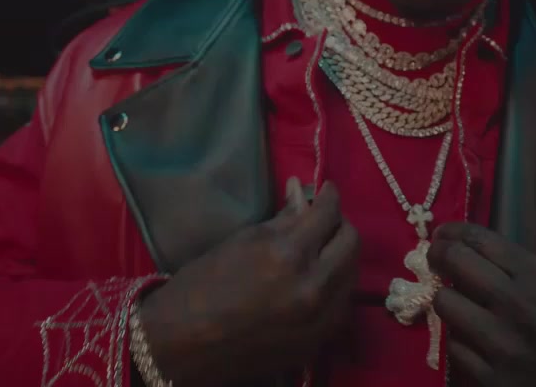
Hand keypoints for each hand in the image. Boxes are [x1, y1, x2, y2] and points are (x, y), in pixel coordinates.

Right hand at [138, 178, 359, 386]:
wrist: (183, 344)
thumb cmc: (202, 285)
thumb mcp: (241, 241)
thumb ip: (282, 220)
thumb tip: (302, 193)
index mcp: (287, 255)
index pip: (328, 213)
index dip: (329, 196)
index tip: (326, 191)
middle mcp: (313, 286)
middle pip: (351, 242)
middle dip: (340, 224)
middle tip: (323, 220)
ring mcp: (321, 319)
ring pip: (352, 274)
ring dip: (340, 255)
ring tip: (320, 249)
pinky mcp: (320, 342)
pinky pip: (342, 304)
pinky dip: (335, 286)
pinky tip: (316, 280)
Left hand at [427, 223, 535, 386]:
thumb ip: (526, 269)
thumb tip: (477, 254)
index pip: (481, 240)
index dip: (453, 232)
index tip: (443, 234)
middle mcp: (518, 306)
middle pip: (453, 262)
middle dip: (439, 255)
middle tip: (437, 259)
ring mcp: (502, 345)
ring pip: (445, 304)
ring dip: (449, 300)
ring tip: (459, 302)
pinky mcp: (492, 379)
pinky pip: (454, 347)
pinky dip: (461, 340)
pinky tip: (473, 339)